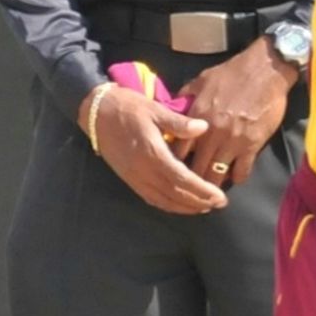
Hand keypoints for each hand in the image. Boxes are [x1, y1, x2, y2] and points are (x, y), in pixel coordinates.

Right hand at [79, 84, 227, 214]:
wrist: (97, 112)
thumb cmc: (128, 107)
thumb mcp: (154, 109)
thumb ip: (179, 122)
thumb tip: (204, 128)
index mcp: (152, 153)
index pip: (181, 179)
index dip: (201, 190)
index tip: (219, 196)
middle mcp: (144, 170)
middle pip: (175, 194)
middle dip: (198, 202)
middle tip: (218, 204)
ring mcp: (135, 177)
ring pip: (163, 200)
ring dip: (184, 207)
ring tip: (203, 207)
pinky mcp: (129, 179)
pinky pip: (151, 198)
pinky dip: (167, 205)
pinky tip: (179, 205)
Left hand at [173, 37, 295, 184]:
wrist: (265, 69)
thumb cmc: (233, 72)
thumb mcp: (202, 79)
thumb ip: (186, 96)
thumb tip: (173, 108)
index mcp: (197, 116)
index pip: (179, 150)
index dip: (176, 162)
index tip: (177, 167)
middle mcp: (212, 132)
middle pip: (196, 168)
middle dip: (193, 178)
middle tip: (193, 185)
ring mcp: (232, 141)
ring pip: (217, 174)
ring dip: (213, 183)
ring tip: (211, 188)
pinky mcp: (252, 146)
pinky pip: (241, 172)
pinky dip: (237, 177)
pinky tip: (235, 176)